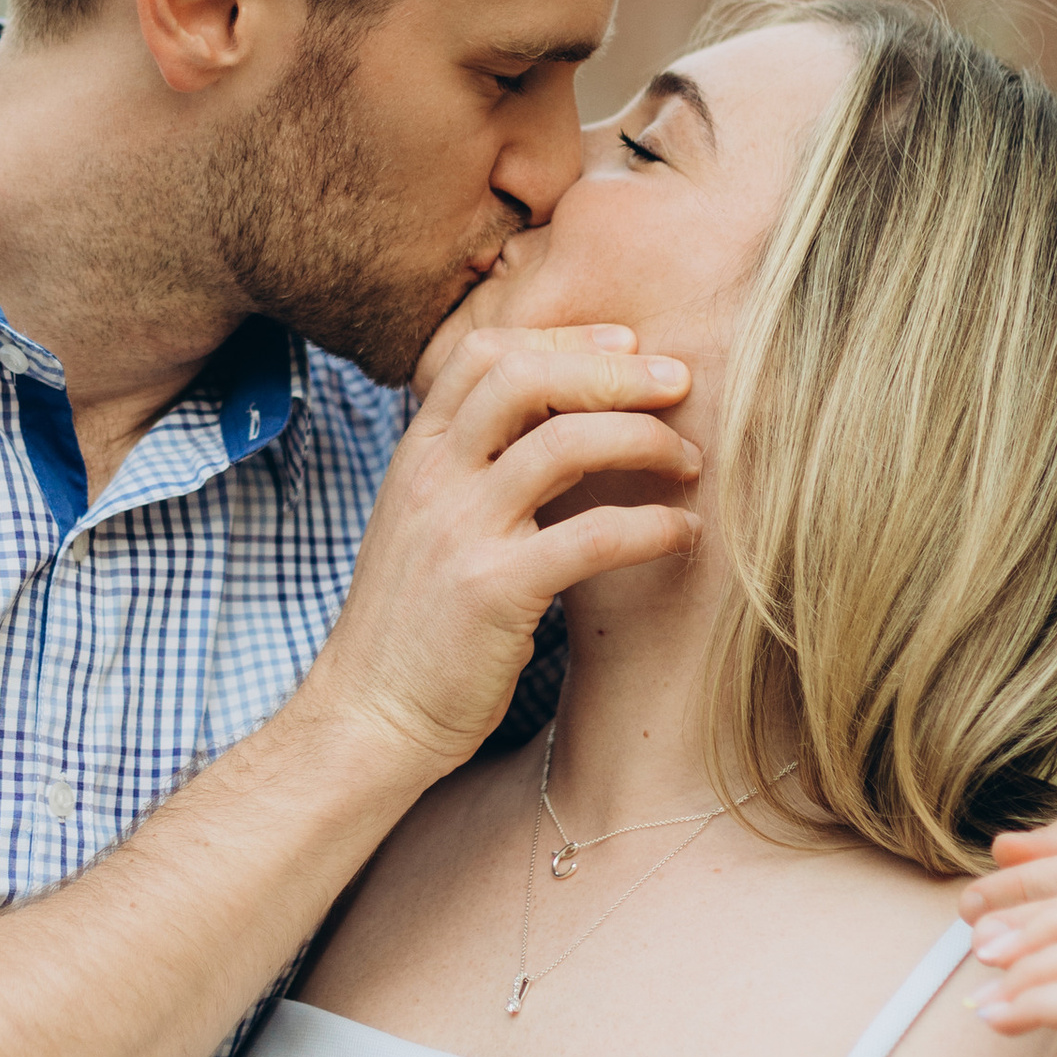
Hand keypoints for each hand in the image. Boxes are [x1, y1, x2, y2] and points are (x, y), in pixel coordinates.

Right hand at [313, 325, 698, 775]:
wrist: (368, 717)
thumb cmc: (411, 628)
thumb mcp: (422, 526)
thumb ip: (468, 472)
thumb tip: (551, 429)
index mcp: (416, 456)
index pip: (487, 354)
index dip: (564, 339)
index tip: (627, 348)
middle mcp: (432, 479)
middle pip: (526, 377)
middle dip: (614, 371)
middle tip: (678, 384)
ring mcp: (459, 532)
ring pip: (565, 444)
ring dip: (644, 439)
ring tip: (688, 459)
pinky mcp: (493, 592)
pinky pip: (592, 537)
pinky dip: (652, 526)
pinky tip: (682, 534)